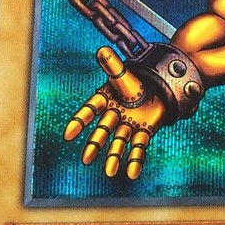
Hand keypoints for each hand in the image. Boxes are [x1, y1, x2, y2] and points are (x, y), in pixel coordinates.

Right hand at [63, 47, 166, 179]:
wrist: (156, 88)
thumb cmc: (136, 83)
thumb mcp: (124, 75)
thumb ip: (113, 66)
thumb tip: (102, 50)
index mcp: (106, 100)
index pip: (90, 110)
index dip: (79, 122)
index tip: (68, 135)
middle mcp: (115, 115)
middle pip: (103, 131)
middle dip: (95, 144)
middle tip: (86, 159)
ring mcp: (129, 124)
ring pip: (120, 142)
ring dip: (115, 157)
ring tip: (111, 172)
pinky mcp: (145, 131)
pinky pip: (140, 147)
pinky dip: (136, 160)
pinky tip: (132, 173)